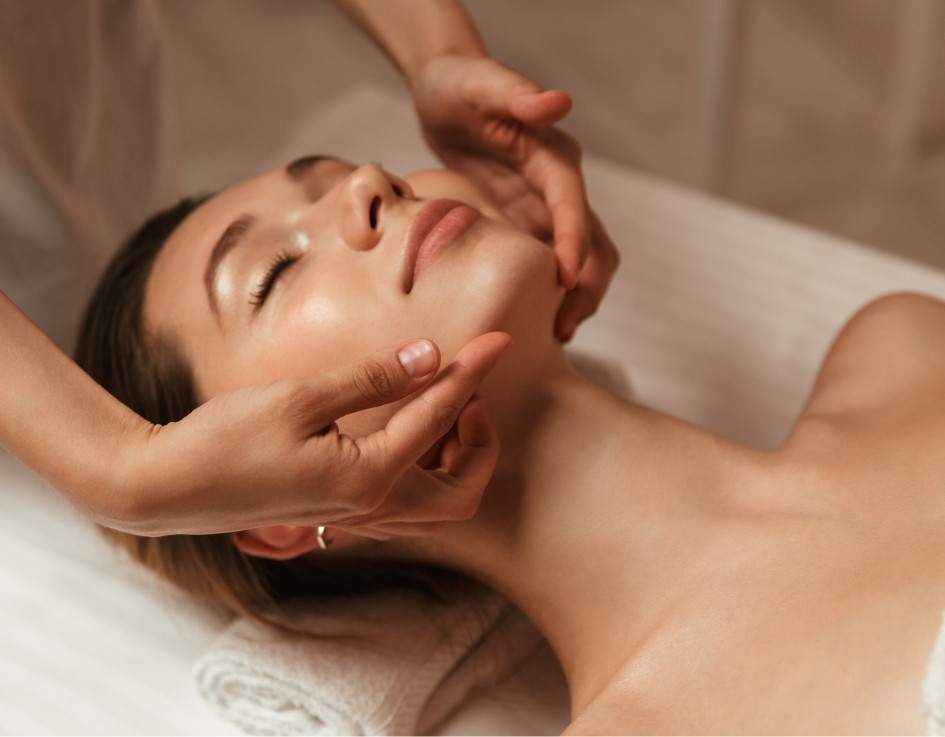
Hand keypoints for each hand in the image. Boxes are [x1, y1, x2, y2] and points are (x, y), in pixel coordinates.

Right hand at [107, 333, 509, 536]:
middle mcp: (371, 508)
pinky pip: (407, 505)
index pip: (440, 417)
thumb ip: (372, 378)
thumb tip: (431, 356)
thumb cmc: (224, 439)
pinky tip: (404, 428)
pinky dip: (425, 470)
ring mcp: (355, 518)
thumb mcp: (300, 398)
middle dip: (480, 441)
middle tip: (463, 390)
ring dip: (455, 458)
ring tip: (437, 404)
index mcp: (369, 477)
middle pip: (463, 490)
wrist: (166, 488)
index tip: (499, 340)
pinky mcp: (338, 513)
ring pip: (439, 505)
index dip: (472, 372)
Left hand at [410, 54, 617, 339]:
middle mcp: (559, 186)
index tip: (567, 280)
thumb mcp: (481, 83)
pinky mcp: (529, 222)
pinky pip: (549, 265)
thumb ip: (517, 92)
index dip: (575, 242)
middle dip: (587, 286)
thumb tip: (559, 101)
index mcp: (554, 157)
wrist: (445, 91)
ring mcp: (546, 208)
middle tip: (563, 328)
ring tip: (556, 336)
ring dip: (576, 298)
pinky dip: (551, 295)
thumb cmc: (460, 84)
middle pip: (595, 243)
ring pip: (582, 261)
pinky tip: (534, 322)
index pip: (574, 205)